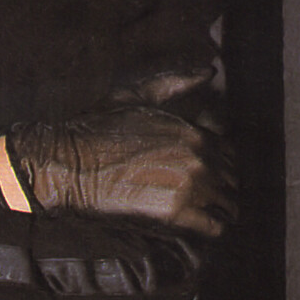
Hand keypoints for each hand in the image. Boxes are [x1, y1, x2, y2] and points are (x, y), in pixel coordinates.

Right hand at [6, 104, 235, 237]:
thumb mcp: (137, 96)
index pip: (228, 154)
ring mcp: (190, 186)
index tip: (205, 176)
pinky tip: (195, 226)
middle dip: (221, 189)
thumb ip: (176, 83)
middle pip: (232, 181)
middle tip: (202, 198)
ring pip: (228, 205)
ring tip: (200, 214)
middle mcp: (199, 158)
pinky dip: (210, 228)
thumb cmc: (96, 129)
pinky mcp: (176, 213)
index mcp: (194, 133)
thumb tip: (209, 71)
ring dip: (218, 210)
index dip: (217, 166)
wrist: (67, 165)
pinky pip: (214, 227)